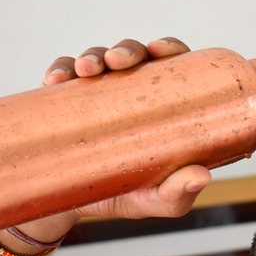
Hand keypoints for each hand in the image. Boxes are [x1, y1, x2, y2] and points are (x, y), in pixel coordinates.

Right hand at [42, 38, 210, 221]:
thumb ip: (179, 192)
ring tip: (84, 70)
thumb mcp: (157, 201)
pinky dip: (59, 70)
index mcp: (164, 105)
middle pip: (135, 55)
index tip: (159, 50)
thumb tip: (201, 176)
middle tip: (117, 61)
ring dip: (92, 56)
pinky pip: (62, 74)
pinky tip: (54, 80)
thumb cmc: (130, 196)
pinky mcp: (65, 99)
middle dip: (126, 50)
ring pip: (98, 59)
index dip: (168, 47)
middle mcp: (132, 91)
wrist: (74, 208)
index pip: (173, 65)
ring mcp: (99, 92)